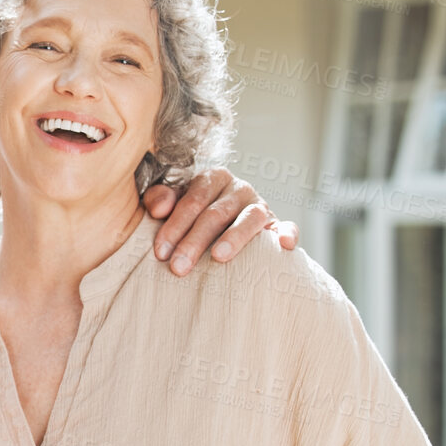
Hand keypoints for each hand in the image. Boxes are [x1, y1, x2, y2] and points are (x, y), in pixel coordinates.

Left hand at [143, 167, 299, 275]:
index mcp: (212, 178)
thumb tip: (158, 209)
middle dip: (195, 241)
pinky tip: (284, 245)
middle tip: (179, 267)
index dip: (175, 226)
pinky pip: (286, 226)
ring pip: (249, 218)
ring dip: (234, 237)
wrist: (223, 222)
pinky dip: (287, 233)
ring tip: (218, 257)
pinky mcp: (277, 224)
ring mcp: (260, 205)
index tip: (160, 252)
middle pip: (216, 213)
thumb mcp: (173, 203)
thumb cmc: (192, 215)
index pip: (192, 201)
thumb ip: (161, 199)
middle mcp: (238, 188)